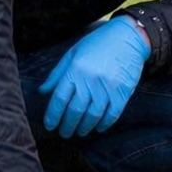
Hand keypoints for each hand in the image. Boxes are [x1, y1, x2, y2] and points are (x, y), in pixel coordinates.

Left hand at [38, 18, 150, 137]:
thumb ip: (57, 74)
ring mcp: (108, 86)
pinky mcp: (123, 91)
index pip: (60, 99)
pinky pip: (112, 113)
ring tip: (80, 132)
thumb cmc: (97, 43)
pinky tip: (98, 128)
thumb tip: (42, 92)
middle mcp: (90, 79)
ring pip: (93, 115)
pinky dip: (105, 123)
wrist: (128, 37)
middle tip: (64, 133)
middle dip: (68, 125)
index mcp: (75, 69)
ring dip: (85, 127)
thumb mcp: (73, 53)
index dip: (53, 115)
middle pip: (75, 110)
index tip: (50, 125)